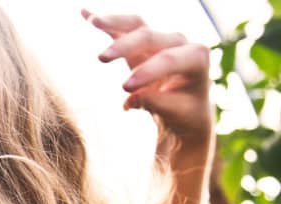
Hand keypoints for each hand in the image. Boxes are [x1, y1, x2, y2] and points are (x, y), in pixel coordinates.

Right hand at [83, 9, 213, 146]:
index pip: (168, 59)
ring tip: (93, 21)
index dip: (147, 71)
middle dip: (125, 46)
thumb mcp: (176, 114)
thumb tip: (130, 100)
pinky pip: (123, 28)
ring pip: (136, 25)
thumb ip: (157, 104)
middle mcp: (179, 42)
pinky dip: (106, 23)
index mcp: (196, 58)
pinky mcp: (142, 42)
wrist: (185, 110)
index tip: (124, 89)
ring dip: (114, 22)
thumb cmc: (185, 112)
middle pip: (149, 37)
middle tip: (101, 59)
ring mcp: (160, 39)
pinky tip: (84, 13)